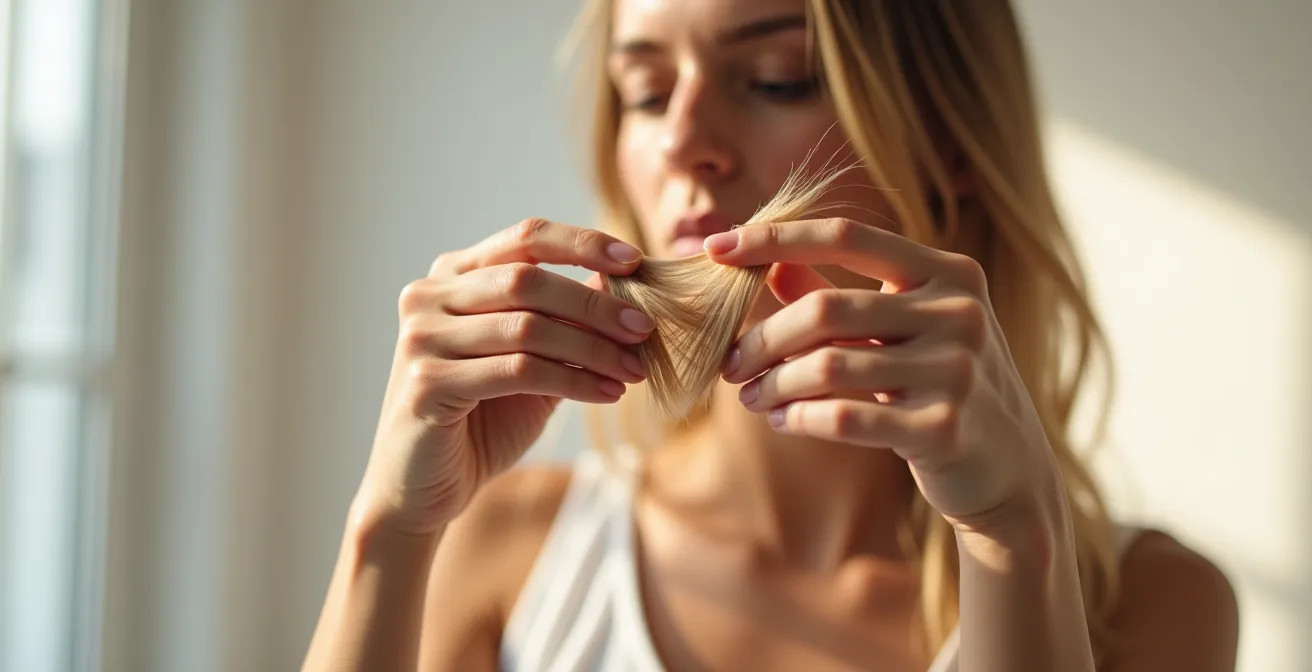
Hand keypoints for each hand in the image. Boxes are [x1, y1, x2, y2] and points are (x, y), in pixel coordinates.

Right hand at [354, 219, 653, 535]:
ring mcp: (421, 338)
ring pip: (527, 327)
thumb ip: (566, 318)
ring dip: (592, 348)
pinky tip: (607, 394)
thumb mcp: (535, 358)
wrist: (426, 487)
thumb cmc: (483, 419)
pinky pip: (517, 371)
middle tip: (644, 330)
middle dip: (595, 305)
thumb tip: (621, 276)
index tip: (635, 263)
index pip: (524, 238)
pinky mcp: (427, 383)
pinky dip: (573, 381)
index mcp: (453, 275)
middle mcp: (429, 296)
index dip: (583, 244)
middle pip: (528, 279)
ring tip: (633, 370)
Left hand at [705, 218, 1062, 531]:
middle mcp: (959, 312)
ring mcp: (958, 371)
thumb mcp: (902, 330)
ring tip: (750, 397)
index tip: (715, 248)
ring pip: (827, 366)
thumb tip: (771, 263)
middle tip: (731, 364)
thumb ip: (839, 294)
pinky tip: (782, 421)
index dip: (775, 237)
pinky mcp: (944, 428)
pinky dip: (800, 418)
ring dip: (773, 384)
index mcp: (948, 272)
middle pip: (825, 309)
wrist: (1007, 468)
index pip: (847, 235)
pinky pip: (845, 417)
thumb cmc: (939, 385)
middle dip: (762, 338)